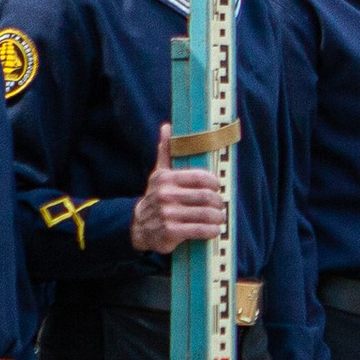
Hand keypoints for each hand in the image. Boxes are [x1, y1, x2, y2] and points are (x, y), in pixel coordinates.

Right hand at [129, 123, 228, 253]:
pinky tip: (213, 230)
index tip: (217, 187)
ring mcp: (167, 214)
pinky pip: (199, 230)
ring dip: (217, 217)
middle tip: (220, 205)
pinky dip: (211, 231)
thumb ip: (165, 152)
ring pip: (205, 214)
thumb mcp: (159, 175)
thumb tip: (167, 127)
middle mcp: (165, 195)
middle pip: (206, 197)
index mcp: (166, 178)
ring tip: (219, 218)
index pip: (201, 177)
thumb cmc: (156, 197)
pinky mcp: (170, 232)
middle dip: (218, 202)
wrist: (139, 227)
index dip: (214, 183)